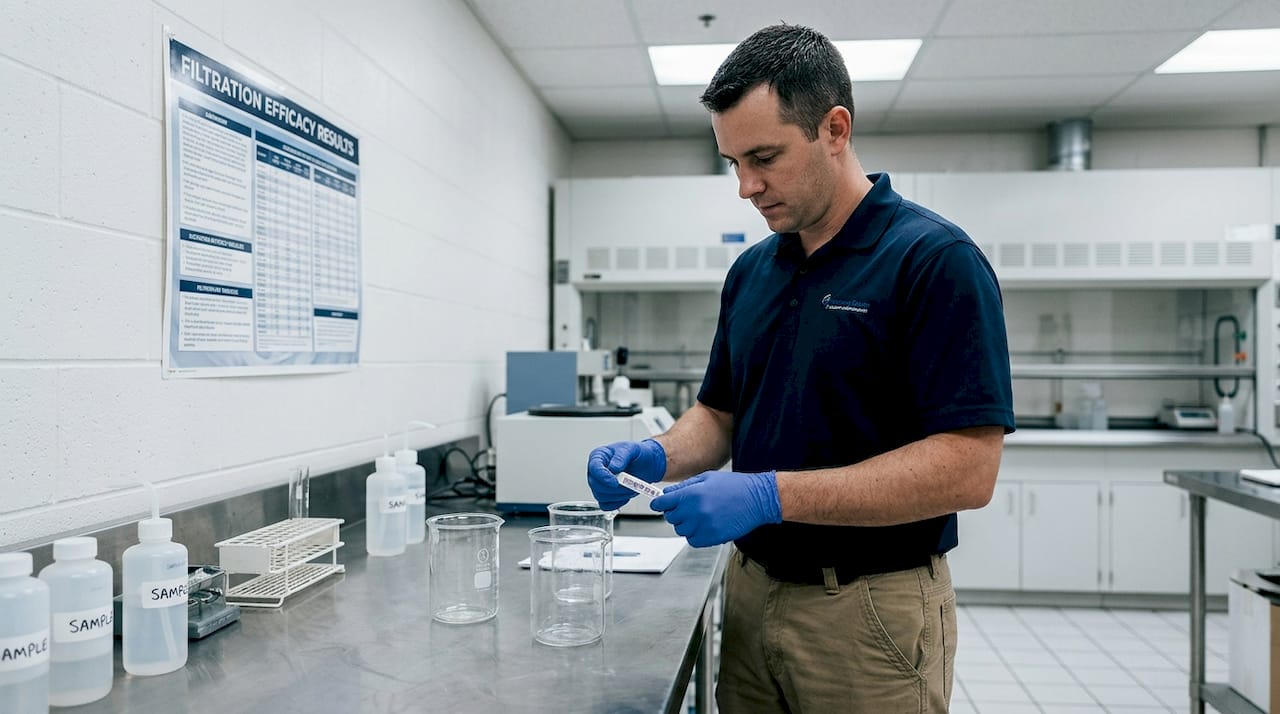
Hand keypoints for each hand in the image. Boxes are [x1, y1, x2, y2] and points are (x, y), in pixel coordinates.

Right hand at [586, 439, 666, 510]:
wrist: (646, 464)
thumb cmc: (636, 453)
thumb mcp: (631, 449)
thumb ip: (621, 457)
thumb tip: (613, 468)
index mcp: (598, 456)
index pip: (594, 468)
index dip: (603, 477)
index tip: (615, 482)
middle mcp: (596, 471)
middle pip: (595, 485)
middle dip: (614, 488)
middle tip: (629, 484)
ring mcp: (600, 484)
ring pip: (601, 497)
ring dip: (618, 495)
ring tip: (630, 487)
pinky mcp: (606, 496)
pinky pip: (606, 505)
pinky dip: (617, 502)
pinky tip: (626, 495)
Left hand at [650, 470, 781, 547]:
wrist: (758, 499)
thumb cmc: (735, 486)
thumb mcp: (707, 477)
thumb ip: (684, 486)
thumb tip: (667, 494)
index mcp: (693, 494)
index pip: (663, 504)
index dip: (659, 504)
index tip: (658, 505)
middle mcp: (696, 511)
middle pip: (670, 518)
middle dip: (675, 512)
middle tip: (687, 507)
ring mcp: (704, 526)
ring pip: (681, 530)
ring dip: (686, 524)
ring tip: (701, 515)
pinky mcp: (712, 538)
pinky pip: (693, 540)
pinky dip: (695, 535)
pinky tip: (705, 525)